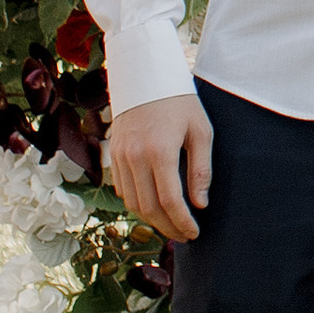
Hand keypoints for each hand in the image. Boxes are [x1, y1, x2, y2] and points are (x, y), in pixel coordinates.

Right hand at [106, 92, 213, 243]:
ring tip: (172, 225)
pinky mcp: (113, 155)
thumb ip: (200, 169)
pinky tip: (154, 206)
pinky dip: (137, 204)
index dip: (182, 221)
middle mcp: (135, 157)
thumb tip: (200, 203)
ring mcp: (120, 157)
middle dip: (168, 227)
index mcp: (160, 151)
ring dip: (152, 219)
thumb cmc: (180, 102)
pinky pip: (123, 190)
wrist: (145, 77)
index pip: (170, 200)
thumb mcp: (200, 130)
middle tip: (185, 236)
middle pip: (148, 208)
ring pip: (132, 203)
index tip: (194, 232)